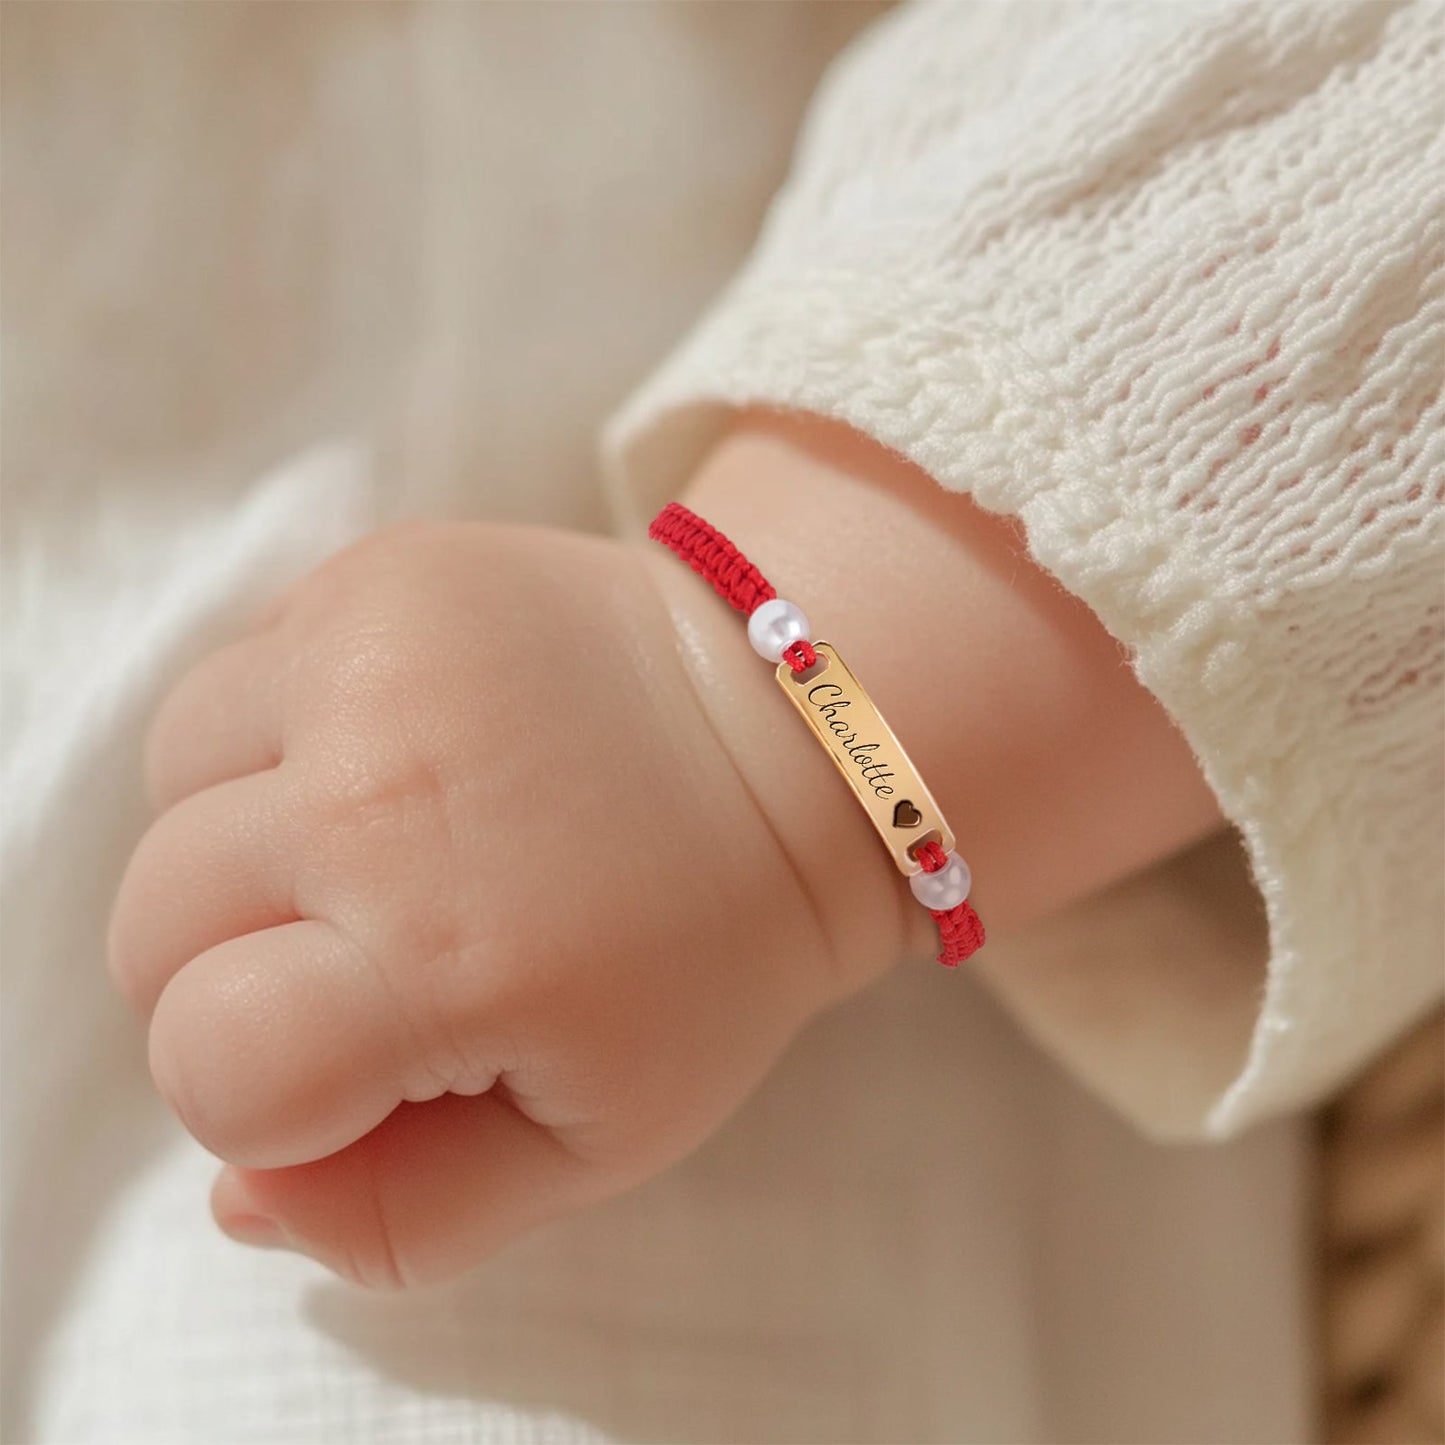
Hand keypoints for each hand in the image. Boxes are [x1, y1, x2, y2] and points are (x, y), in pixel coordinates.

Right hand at [108, 520, 873, 1286]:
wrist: (776, 735)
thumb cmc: (699, 954)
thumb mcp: (593, 1140)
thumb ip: (402, 1216)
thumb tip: (237, 1191)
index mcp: (444, 959)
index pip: (206, 1066)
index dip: (262, 1095)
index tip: (363, 1056)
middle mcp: (379, 797)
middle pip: (151, 932)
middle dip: (233, 977)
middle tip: (373, 956)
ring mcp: (364, 661)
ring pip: (170, 801)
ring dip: (240, 850)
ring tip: (383, 845)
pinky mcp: (370, 576)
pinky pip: (226, 692)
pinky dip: (269, 744)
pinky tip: (389, 757)